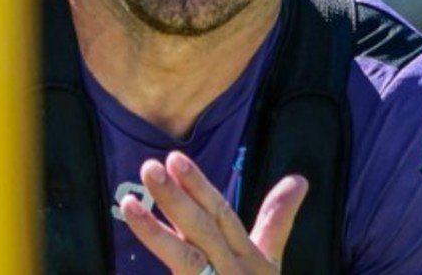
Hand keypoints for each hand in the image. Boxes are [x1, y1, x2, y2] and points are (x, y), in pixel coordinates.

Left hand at [119, 151, 307, 273]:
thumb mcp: (269, 264)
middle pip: (202, 231)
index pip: (222, 216)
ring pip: (186, 260)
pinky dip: (159, 255)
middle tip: (150, 168)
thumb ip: (277, 221)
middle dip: (176, 199)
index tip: (175, 158)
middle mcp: (234, 272)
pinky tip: (124, 266)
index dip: (200, 187)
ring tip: (127, 204)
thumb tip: (298, 179)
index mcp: (248, 258)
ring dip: (155, 232)